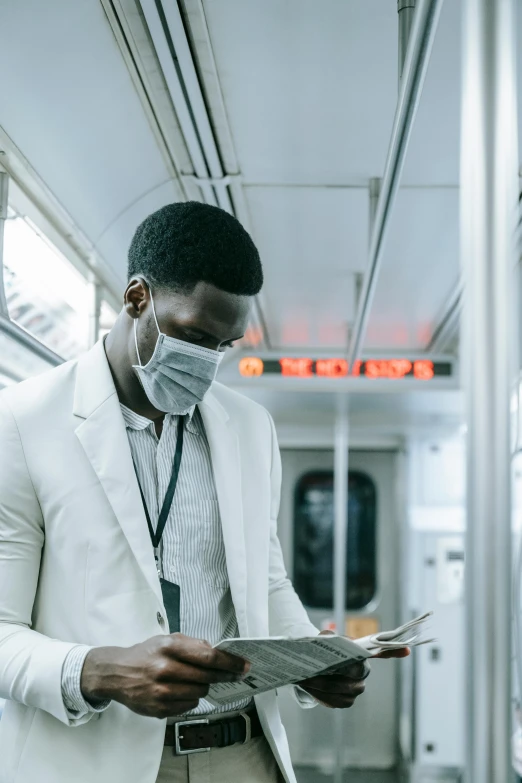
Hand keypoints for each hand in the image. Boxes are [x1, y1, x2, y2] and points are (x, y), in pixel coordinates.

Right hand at [80, 634, 249, 718]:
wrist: (116, 673)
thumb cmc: (145, 654)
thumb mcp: (167, 639)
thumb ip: (193, 644)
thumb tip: (217, 652)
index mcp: (169, 647)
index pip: (209, 656)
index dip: (230, 662)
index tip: (243, 666)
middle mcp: (165, 669)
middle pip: (207, 677)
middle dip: (223, 676)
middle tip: (233, 675)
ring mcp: (161, 691)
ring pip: (200, 693)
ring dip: (204, 687)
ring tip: (197, 680)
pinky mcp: (158, 708)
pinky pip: (188, 706)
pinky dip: (191, 699)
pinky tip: (182, 690)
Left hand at [297, 632, 409, 708]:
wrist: (313, 666)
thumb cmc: (323, 651)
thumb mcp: (324, 639)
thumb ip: (328, 637)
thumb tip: (330, 637)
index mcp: (361, 656)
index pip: (381, 652)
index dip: (395, 650)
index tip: (407, 649)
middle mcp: (363, 674)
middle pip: (356, 678)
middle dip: (337, 675)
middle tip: (317, 671)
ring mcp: (355, 690)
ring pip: (343, 691)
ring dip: (324, 686)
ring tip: (307, 678)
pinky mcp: (344, 702)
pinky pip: (335, 701)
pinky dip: (321, 695)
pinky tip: (310, 687)